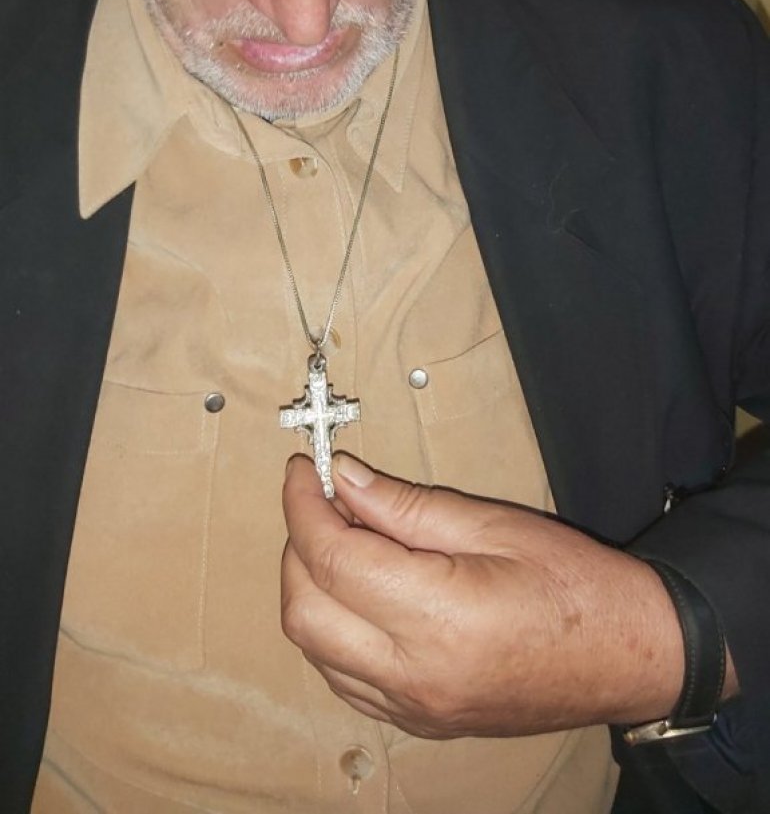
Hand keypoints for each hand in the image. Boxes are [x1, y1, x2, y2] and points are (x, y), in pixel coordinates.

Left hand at [281, 453, 689, 738]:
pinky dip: (332, 630)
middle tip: (319, 499)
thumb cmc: (576, 584)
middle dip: (297, 546)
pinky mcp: (420, 722)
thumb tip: (343, 479)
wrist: (630, 656)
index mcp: (439, 619)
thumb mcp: (493, 523)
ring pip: (315, 649)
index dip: (304, 506)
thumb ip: (406, 505)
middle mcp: (416, 675)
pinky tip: (358, 592)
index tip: (302, 470)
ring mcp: (414, 708)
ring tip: (341, 539)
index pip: (332, 558)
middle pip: (305, 610)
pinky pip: (344, 677)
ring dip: (309, 589)